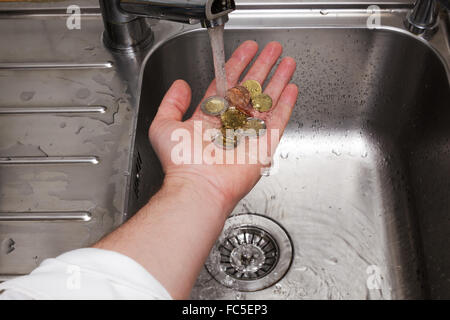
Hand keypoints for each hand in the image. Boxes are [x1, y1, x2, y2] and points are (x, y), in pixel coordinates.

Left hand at [149, 41, 297, 211]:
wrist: (199, 186)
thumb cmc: (181, 162)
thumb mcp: (164, 125)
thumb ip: (171, 103)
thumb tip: (180, 85)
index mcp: (211, 116)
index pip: (227, 83)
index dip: (237, 64)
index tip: (247, 49)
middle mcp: (231, 122)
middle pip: (251, 88)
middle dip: (262, 66)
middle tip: (273, 49)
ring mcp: (249, 132)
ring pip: (267, 100)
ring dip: (277, 79)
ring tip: (286, 61)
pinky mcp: (265, 144)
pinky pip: (278, 120)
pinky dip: (286, 104)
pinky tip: (291, 88)